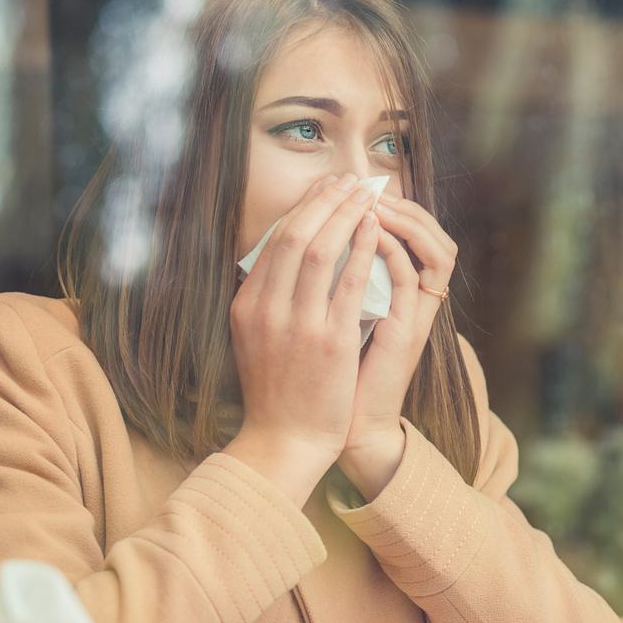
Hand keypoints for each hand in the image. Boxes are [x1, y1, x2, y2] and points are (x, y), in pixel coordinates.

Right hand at [225, 173, 381, 507]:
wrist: (284, 441)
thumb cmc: (275, 392)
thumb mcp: (253, 339)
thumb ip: (264, 299)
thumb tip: (279, 257)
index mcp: (247, 306)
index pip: (274, 241)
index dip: (302, 208)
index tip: (324, 190)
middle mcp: (267, 309)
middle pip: (295, 236)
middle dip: (324, 201)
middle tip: (348, 181)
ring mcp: (298, 324)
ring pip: (320, 250)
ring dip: (344, 214)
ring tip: (365, 195)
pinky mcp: (330, 341)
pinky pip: (349, 282)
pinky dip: (362, 249)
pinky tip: (375, 230)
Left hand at [337, 194, 457, 499]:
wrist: (336, 426)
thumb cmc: (328, 375)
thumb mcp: (328, 317)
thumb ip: (330, 282)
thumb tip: (303, 240)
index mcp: (396, 296)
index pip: (412, 236)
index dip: (389, 206)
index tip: (351, 187)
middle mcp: (414, 303)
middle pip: (433, 235)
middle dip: (401, 203)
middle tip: (364, 183)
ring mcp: (415, 317)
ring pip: (436, 250)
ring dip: (405, 219)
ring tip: (372, 199)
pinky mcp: (407, 331)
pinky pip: (413, 278)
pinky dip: (393, 249)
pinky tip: (370, 230)